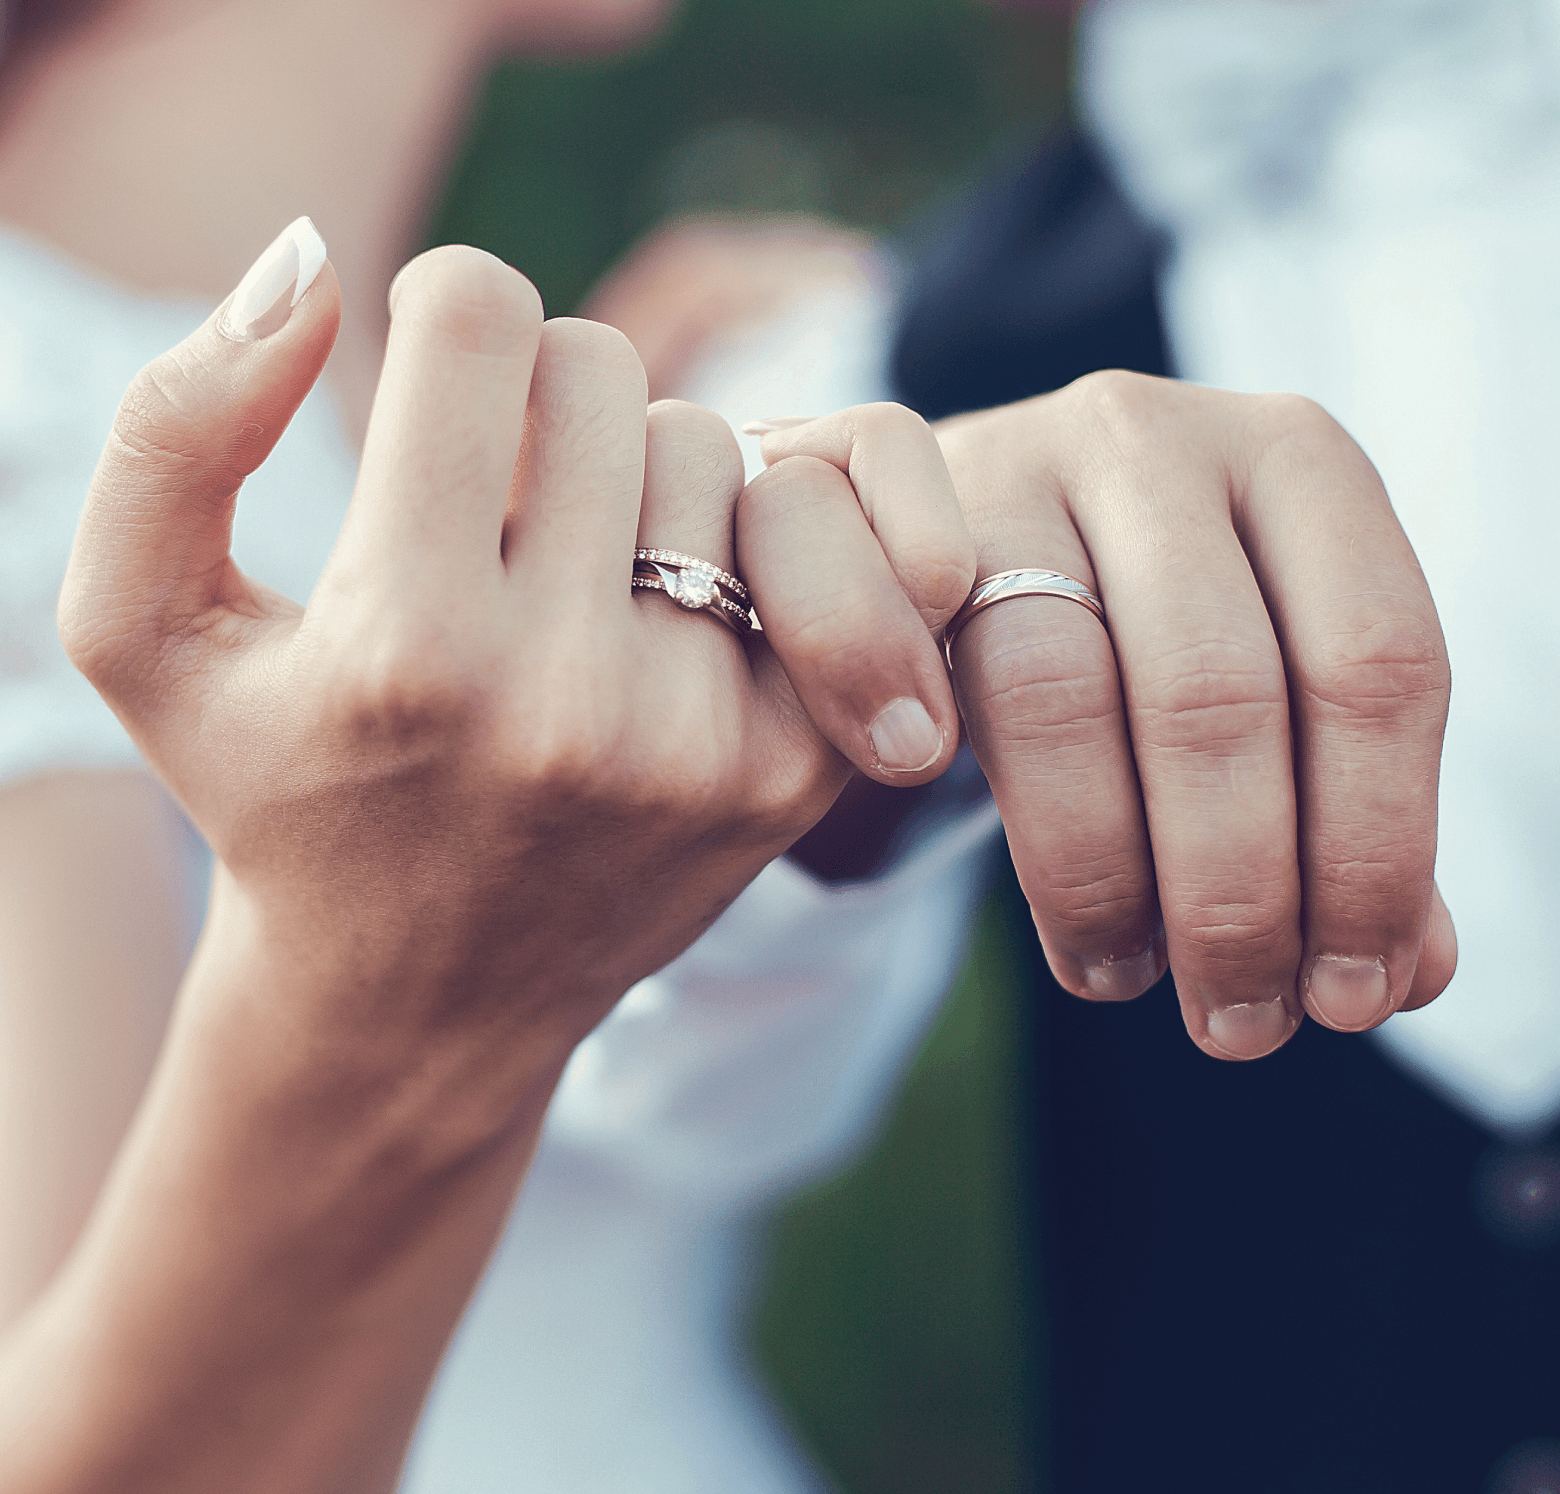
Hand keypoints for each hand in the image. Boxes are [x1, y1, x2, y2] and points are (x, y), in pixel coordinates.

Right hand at [59, 239, 868, 1131]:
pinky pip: (827, 541)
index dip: (446, 317)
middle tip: (502, 502)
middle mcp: (570, 701)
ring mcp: (701, 743)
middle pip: (606, 372)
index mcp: (407, 649)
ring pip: (712, 447)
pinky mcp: (796, 771)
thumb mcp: (146, 635)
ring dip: (641, 477)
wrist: (422, 1000)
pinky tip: (676, 602)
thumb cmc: (278, 795)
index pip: (480, 324)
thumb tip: (309, 268)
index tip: (436, 389)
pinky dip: (751, 536)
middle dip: (543, 406)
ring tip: (576, 575)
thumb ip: (176, 435)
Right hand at [749, 377, 1456, 1060]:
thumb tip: (1412, 970)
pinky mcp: (899, 543)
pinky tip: (1064, 925)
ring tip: (1131, 982)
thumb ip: (1344, 808)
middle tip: (1241, 1026)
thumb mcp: (1268, 682)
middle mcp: (1163, 441)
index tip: (1354, 994)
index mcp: (1303, 462)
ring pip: (1063, 694)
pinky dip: (1012, 832)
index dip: (1376, 848)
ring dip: (1107, 879)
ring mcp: (1017, 472)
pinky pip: (945, 697)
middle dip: (1236, 892)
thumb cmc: (1145, 621)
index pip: (1377, 660)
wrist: (967, 525)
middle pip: (1216, 690)